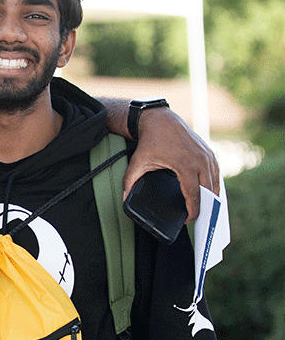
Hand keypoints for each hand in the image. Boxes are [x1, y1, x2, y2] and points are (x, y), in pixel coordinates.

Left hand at [124, 107, 218, 222]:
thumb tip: (124, 199)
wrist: (160, 119)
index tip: (189, 220)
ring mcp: (207, 155)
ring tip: (206, 209)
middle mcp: (200, 160)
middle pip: (209, 191)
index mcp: (185, 165)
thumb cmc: (150, 141)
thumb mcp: (137, 162)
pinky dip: (214, 183)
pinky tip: (210, 192)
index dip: (193, 210)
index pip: (193, 195)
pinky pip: (216, 172)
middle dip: (206, 206)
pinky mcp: (209, 151)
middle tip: (198, 218)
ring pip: (215, 181)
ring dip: (212, 196)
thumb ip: (130, 182)